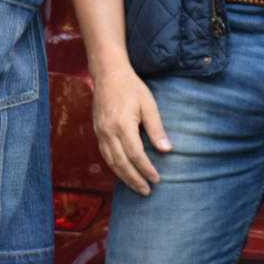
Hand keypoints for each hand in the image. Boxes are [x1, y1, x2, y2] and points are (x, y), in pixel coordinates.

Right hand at [91, 64, 171, 195]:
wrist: (108, 73)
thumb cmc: (131, 87)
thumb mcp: (148, 104)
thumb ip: (156, 128)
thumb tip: (166, 150)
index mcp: (123, 125)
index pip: (135, 155)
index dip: (147, 169)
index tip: (157, 179)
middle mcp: (108, 132)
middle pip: (121, 163)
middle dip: (134, 180)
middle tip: (147, 191)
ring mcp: (100, 132)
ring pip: (111, 162)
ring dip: (124, 177)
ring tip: (137, 186)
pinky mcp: (97, 131)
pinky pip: (105, 154)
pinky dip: (114, 166)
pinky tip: (123, 171)